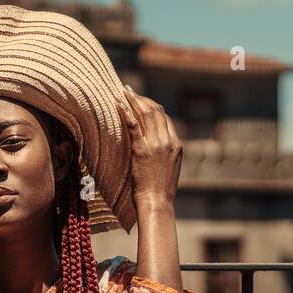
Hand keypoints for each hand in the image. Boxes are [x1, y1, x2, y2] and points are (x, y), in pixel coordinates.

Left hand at [116, 84, 180, 206]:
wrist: (157, 202)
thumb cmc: (160, 190)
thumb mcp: (169, 168)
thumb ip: (166, 153)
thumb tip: (158, 146)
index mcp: (175, 145)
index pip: (165, 118)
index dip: (152, 107)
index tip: (141, 101)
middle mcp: (167, 141)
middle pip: (155, 111)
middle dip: (141, 98)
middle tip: (129, 90)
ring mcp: (155, 145)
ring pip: (145, 114)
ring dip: (133, 100)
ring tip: (122, 92)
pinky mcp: (141, 151)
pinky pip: (132, 126)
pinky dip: (125, 112)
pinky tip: (117, 103)